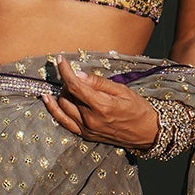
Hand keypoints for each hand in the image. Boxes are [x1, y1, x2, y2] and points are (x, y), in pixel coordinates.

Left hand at [41, 56, 159, 150]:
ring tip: (68, 85)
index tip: (60, 59)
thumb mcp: (121, 90)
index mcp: (101, 106)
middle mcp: (91, 120)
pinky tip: (48, 99)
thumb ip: (98, 82)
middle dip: (67, 82)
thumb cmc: (138, 109)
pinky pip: (63, 122)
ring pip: (63, 108)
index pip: (75, 86)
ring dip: (62, 93)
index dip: (65, 71)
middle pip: (67, 96)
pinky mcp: (85, 135)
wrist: (147, 132)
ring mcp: (86, 129)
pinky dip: (54, 110)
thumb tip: (78, 74)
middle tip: (76, 75)